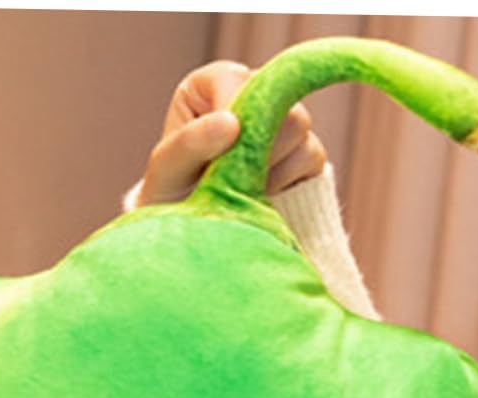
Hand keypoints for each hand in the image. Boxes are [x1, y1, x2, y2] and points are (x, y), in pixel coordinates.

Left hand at [135, 61, 326, 207]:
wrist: (196, 236)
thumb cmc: (171, 197)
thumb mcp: (165, 174)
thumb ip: (187, 145)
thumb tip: (231, 123)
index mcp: (216, 82)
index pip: (238, 81)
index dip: (232, 119)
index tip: (217, 159)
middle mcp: (255, 91)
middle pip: (276, 100)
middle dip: (253, 149)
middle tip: (228, 179)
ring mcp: (284, 119)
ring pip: (300, 129)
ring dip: (268, 169)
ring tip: (239, 189)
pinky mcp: (306, 151)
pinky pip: (312, 159)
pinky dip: (285, 183)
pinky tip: (260, 195)